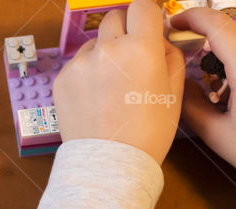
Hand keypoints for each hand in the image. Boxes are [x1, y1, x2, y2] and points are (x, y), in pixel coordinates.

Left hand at [53, 0, 184, 163]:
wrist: (110, 165)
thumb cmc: (148, 133)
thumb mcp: (173, 93)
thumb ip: (171, 56)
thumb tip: (162, 38)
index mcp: (141, 48)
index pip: (143, 6)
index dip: (147, 15)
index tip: (148, 27)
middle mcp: (109, 49)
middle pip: (115, 17)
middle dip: (125, 30)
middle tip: (130, 56)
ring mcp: (81, 63)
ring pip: (95, 43)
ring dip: (104, 54)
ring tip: (111, 86)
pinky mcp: (62, 79)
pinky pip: (78, 64)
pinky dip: (87, 74)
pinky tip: (95, 99)